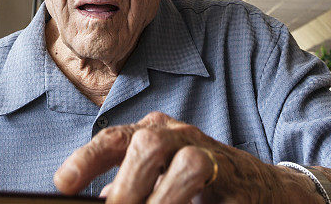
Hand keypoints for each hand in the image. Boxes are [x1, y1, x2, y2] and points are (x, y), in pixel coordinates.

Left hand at [53, 111, 321, 202]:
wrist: (267, 190)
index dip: (87, 159)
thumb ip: (134, 187)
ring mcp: (209, 150)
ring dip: (158, 196)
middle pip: (145, 143)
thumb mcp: (162, 182)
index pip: (115, 138)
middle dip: (125, 183)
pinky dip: (183, 201)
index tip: (63, 184)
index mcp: (155, 133)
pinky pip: (207, 181)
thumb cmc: (205, 186)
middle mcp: (180, 135)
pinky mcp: (233, 174)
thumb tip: (101, 202)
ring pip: (179, 160)